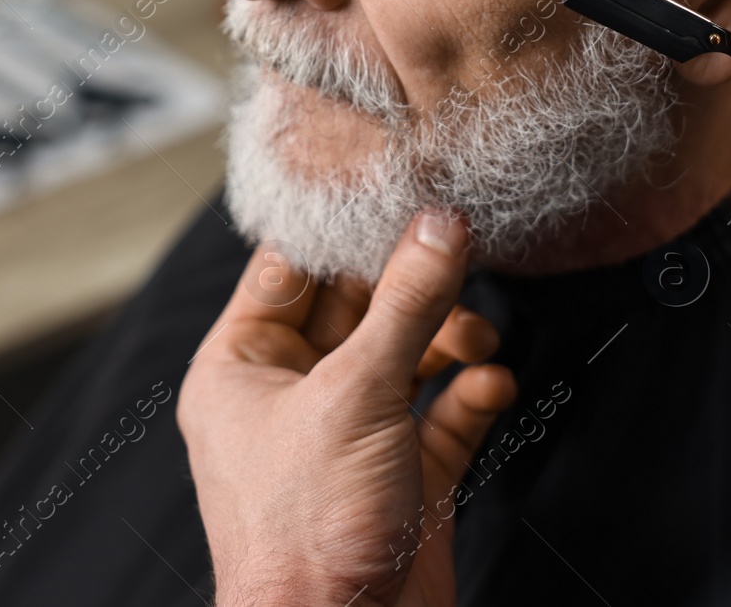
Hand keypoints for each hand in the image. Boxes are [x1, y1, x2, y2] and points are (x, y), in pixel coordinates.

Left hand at [179, 211, 516, 606]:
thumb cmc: (302, 537)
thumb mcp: (355, 394)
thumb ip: (405, 303)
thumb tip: (438, 226)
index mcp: (242, 368)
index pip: (289, 271)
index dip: (343, 232)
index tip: (399, 194)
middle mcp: (293, 396)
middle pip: (358, 307)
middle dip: (411, 285)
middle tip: (459, 254)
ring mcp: (351, 436)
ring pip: (406, 356)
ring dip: (449, 339)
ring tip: (476, 339)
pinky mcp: (403, 475)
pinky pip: (442, 414)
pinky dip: (470, 395)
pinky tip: (489, 389)